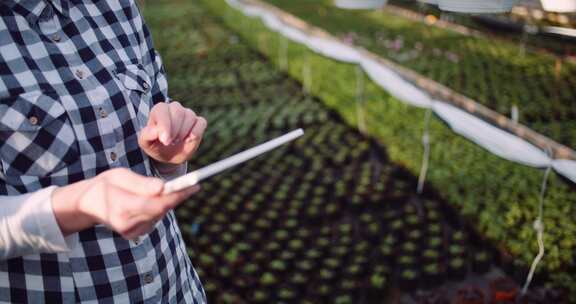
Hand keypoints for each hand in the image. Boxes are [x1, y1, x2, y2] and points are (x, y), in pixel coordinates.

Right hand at [52, 168, 199, 238]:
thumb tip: (163, 187)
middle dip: (178, 196)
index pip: (156, 204)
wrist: (88, 204)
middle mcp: (126, 224)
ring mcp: (131, 232)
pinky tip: (152, 199)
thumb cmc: (106, 185)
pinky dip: (159, 208)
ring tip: (168, 188)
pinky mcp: (135, 234)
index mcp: (121, 207)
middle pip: (162, 210)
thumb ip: (142, 183)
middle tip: (193, 183)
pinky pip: (155, 219)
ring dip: (167, 201)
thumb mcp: (120, 176)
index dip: (177, 196)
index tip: (194, 186)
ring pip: (160, 214)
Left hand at [138, 101, 206, 164]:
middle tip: (170, 142)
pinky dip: (196, 132)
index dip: (165, 125)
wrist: (168, 154)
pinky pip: (201, 122)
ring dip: (184, 132)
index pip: (162, 110)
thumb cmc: (155, 145)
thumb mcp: (146, 143)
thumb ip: (147, 135)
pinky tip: (189, 139)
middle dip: (175, 130)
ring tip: (177, 141)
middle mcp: (174, 108)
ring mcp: (187, 114)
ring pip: (190, 117)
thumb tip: (157, 130)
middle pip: (178, 111)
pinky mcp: (199, 122)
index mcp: (159, 110)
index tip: (165, 141)